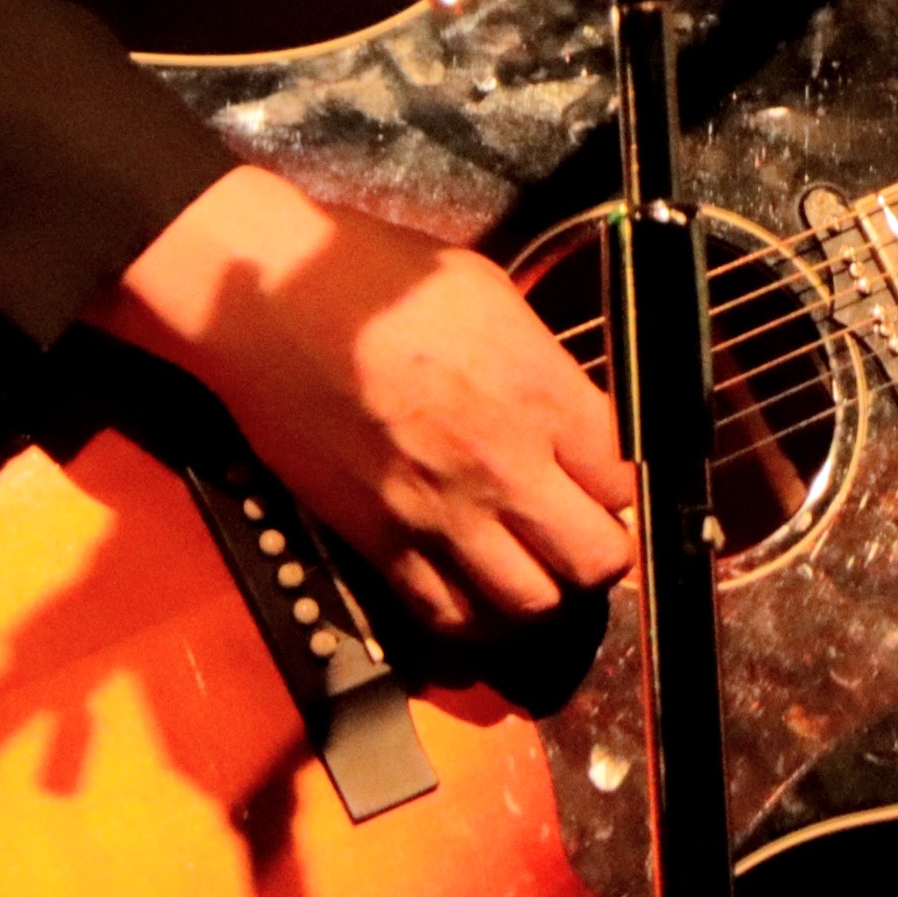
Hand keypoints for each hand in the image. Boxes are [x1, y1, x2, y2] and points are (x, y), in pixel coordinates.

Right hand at [93, 164, 637, 638]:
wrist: (270, 302)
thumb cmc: (374, 279)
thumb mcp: (492, 295)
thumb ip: (543, 366)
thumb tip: (573, 408)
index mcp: (538, 394)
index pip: (625, 480)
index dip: (627, 487)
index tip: (611, 481)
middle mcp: (501, 465)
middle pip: (596, 559)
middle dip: (604, 552)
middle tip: (586, 533)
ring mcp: (438, 513)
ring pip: (530, 604)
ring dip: (544, 592)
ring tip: (536, 566)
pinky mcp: (378, 542)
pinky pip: (445, 616)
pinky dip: (472, 617)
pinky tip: (474, 589)